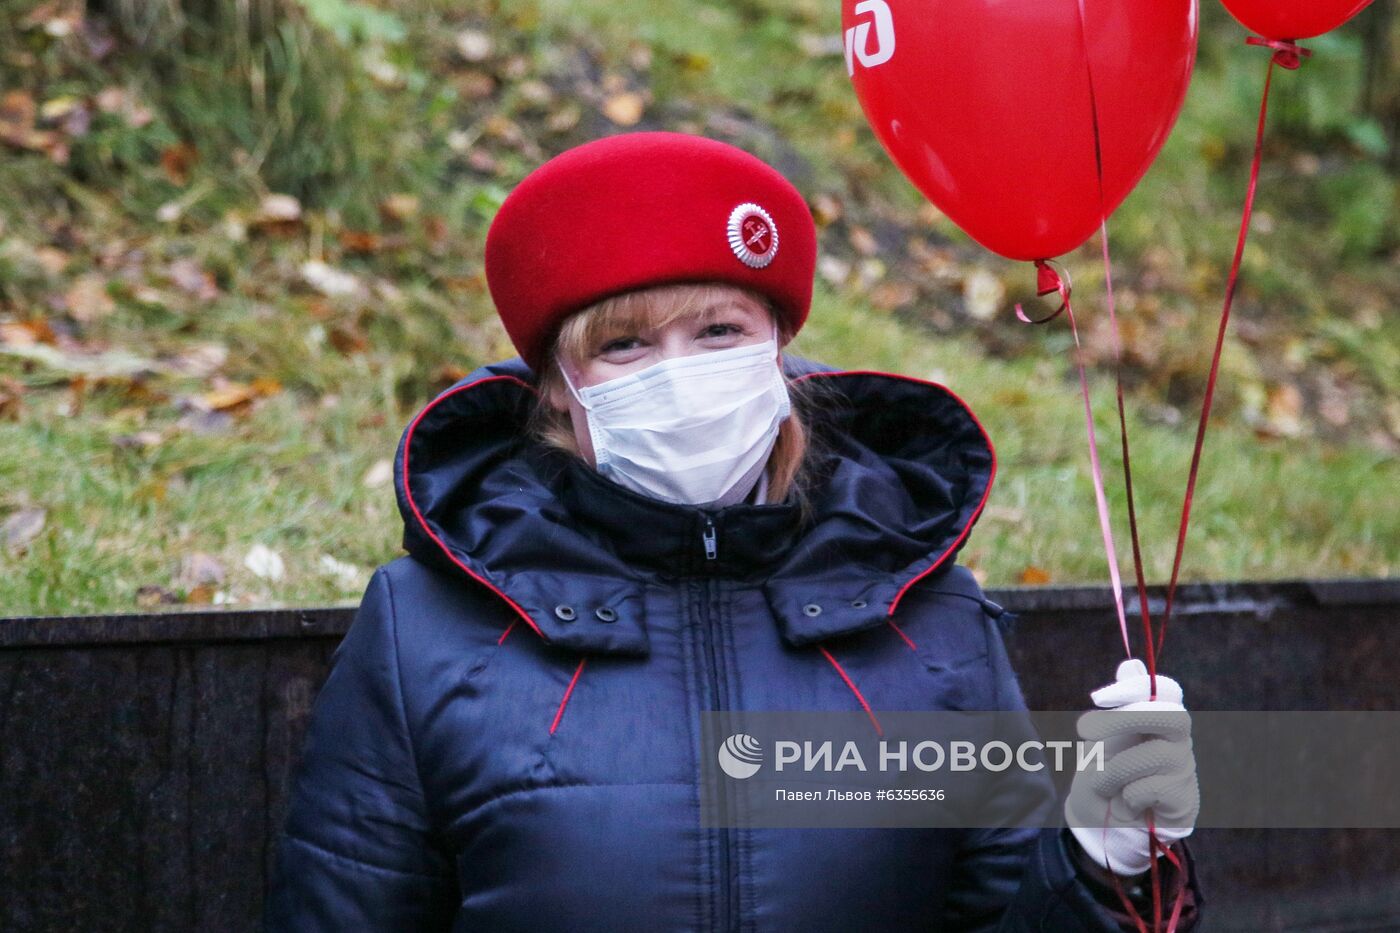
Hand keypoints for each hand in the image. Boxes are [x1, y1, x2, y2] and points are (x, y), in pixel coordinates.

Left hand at [1063, 658, 1198, 876]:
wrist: (1101, 824)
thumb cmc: (1104, 773)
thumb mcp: (1103, 735)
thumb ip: (1119, 704)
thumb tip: (1132, 664)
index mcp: (1159, 718)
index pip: (1165, 690)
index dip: (1135, 688)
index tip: (1098, 698)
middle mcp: (1178, 740)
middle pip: (1171, 715)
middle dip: (1125, 719)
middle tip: (1082, 730)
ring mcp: (1185, 770)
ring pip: (1153, 756)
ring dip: (1113, 771)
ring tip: (1103, 784)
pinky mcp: (1185, 801)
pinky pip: (1153, 789)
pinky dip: (1127, 798)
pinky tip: (1128, 805)